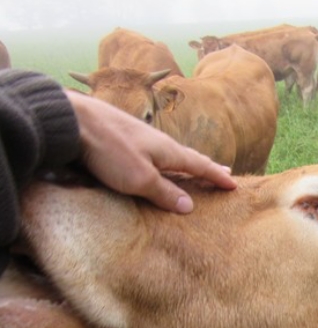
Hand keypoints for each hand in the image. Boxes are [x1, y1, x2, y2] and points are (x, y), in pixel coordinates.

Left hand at [65, 90, 236, 212]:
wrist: (74, 122)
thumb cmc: (109, 151)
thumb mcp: (140, 179)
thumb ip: (165, 193)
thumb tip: (188, 205)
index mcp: (168, 151)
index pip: (200, 165)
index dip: (217, 176)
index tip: (234, 184)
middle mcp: (159, 142)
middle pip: (189, 156)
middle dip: (207, 166)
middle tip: (223, 170)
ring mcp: (141, 138)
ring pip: (171, 153)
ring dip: (186, 162)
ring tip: (194, 166)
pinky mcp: (124, 138)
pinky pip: (154, 152)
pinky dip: (166, 160)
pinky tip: (158, 161)